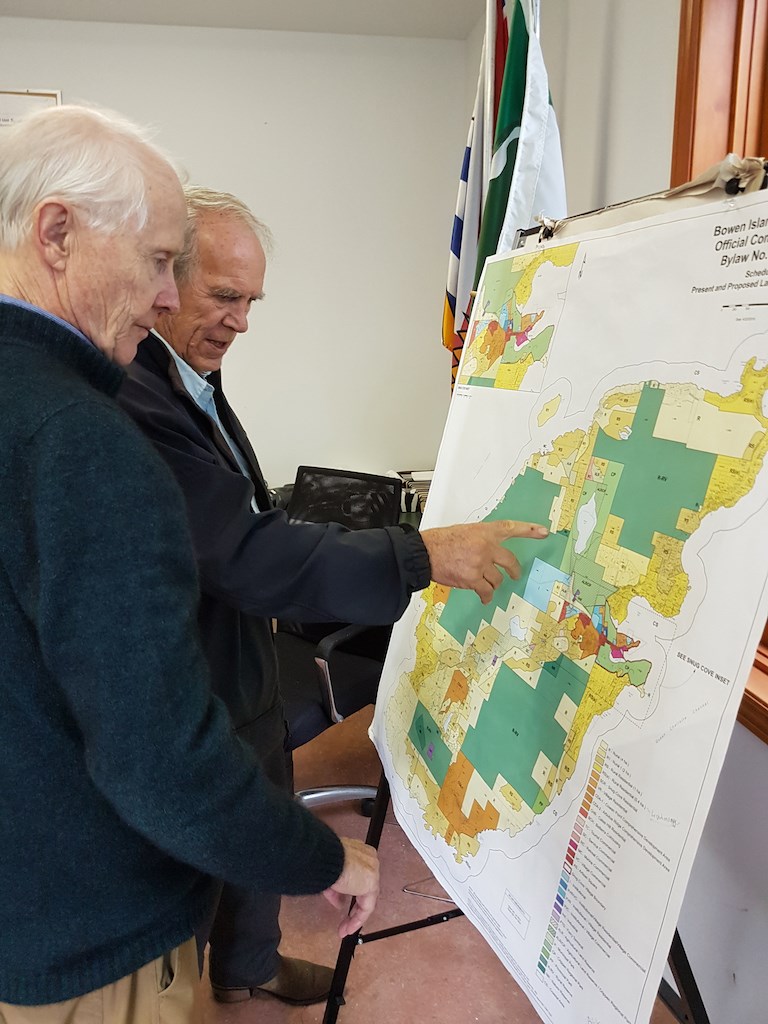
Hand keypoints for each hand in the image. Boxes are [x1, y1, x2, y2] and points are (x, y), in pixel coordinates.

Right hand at [322, 836, 379, 937]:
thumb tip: (339, 903)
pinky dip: (358, 919)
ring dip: (354, 916)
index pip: (359, 877)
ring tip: (345, 928)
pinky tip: (349, 927)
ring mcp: (372, 871)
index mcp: (360, 853)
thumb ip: (337, 890)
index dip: (349, 893)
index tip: (341, 902)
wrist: (326, 857)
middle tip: (345, 922)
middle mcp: (369, 860)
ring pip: (366, 899)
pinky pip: (367, 906)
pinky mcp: (371, 883)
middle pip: (364, 890)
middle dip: (353, 909)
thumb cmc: (324, 859)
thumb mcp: (330, 876)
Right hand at [420, 519, 548, 603]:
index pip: (511, 528)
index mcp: (484, 532)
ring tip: (486, 585)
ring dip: (493, 583)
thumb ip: (480, 539)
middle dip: (514, 570)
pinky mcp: (473, 579)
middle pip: (509, 561)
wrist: (424, 553)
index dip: (529, 530)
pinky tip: (485, 598)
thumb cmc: (439, 541)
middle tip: (515, 574)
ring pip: (497, 579)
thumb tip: (489, 553)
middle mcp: (486, 547)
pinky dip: (486, 596)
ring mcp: (480, 564)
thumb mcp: (464, 531)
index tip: (543, 532)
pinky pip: (486, 591)